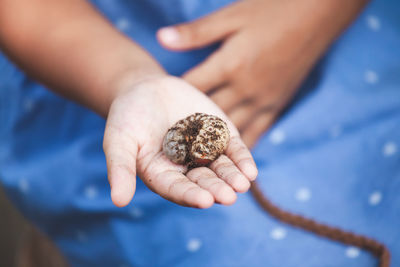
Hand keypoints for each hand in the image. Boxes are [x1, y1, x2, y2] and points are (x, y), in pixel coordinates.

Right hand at [103, 75, 257, 207]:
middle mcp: (186, 168)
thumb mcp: (118, 141)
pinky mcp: (218, 134)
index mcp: (162, 175)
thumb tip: (118, 201)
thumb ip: (120, 168)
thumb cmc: (126, 117)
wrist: (145, 89)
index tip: (204, 201)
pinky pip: (232, 148)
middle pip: (203, 181)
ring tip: (243, 184)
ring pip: (221, 168)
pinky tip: (250, 170)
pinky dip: (241, 158)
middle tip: (229, 197)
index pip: (177, 189)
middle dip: (216, 189)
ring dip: (232, 177)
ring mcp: (204, 151)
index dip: (190, 195)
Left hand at [157, 0, 366, 146]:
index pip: (193, 88)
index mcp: (230, 65)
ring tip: (196, 166)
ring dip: (214, 150)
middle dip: (189, 134)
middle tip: (169, 151)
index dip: (173, 100)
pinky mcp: (277, 105)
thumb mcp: (232, 16)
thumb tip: (161, 39)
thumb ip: (197, 33)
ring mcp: (263, 100)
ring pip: (232, 132)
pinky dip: (242, 148)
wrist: (320, 14)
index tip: (154, 113)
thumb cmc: (272, 10)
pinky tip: (231, 162)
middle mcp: (245, 88)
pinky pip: (257, 132)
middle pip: (209, 117)